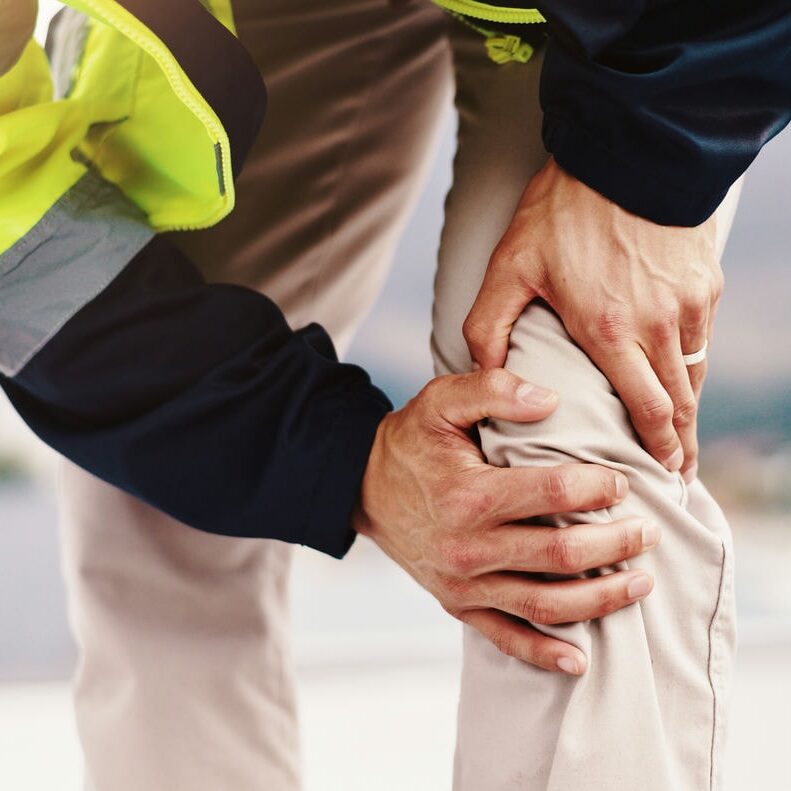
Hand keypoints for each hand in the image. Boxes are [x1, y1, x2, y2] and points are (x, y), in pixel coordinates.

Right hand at [353, 369, 659, 674]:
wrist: (364, 487)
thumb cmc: (411, 442)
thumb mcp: (442, 400)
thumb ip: (493, 389)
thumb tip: (550, 399)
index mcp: (468, 495)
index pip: (552, 492)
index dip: (597, 486)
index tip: (622, 480)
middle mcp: (467, 547)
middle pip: (561, 554)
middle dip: (616, 544)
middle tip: (649, 532)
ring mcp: (463, 583)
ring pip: (546, 603)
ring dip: (601, 598)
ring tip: (642, 583)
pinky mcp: (458, 604)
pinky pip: (506, 638)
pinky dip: (544, 653)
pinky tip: (581, 660)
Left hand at [464, 158, 722, 481]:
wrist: (625, 151)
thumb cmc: (563, 211)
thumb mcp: (509, 266)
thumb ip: (489, 326)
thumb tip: (484, 374)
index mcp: (609, 329)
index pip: (646, 409)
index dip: (659, 448)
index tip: (664, 473)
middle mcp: (658, 324)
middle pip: (680, 403)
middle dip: (681, 443)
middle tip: (679, 472)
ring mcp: (688, 302)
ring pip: (694, 373)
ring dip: (689, 408)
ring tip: (682, 434)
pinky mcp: (705, 281)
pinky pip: (702, 338)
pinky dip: (691, 366)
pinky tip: (680, 377)